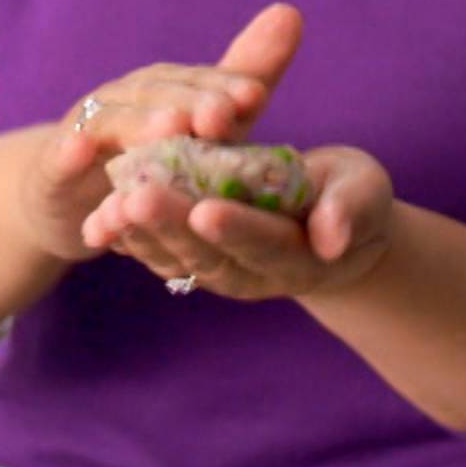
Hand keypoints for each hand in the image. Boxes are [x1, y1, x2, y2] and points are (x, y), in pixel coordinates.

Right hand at [15, 4, 302, 263]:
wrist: (69, 193)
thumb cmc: (150, 153)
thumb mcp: (203, 125)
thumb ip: (244, 78)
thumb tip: (291, 11)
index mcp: (167, 89)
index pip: (200, 83)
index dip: (226, 87)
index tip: (257, 97)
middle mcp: (127, 98)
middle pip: (159, 94)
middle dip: (190, 102)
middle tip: (220, 117)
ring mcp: (87, 126)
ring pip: (114, 121)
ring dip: (140, 124)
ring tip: (168, 131)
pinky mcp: (54, 162)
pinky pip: (62, 155)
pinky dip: (69, 151)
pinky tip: (80, 152)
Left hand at [84, 144, 394, 303]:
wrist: (331, 229)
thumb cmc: (352, 198)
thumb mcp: (364, 193)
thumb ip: (349, 211)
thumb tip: (332, 238)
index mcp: (299, 255)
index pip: (265, 244)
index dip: (236, 228)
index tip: (206, 210)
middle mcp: (254, 273)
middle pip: (209, 254)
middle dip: (172, 227)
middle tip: (138, 198)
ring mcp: (220, 270)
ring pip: (176, 257)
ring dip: (141, 234)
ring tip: (110, 206)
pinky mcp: (195, 259)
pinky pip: (158, 251)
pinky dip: (129, 236)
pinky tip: (101, 215)